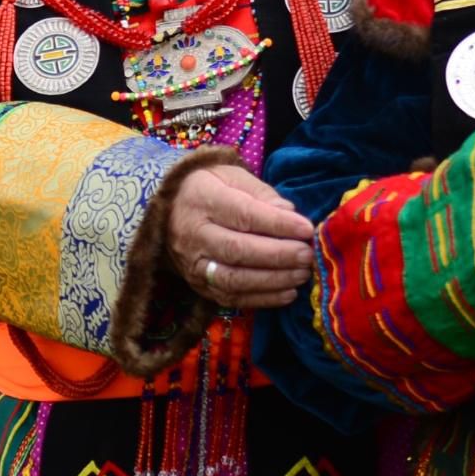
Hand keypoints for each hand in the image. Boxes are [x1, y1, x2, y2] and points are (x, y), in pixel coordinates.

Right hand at [168, 160, 317, 308]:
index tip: (306, 229)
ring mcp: (193, 263)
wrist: (167, 211)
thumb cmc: (206, 188)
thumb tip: (291, 214)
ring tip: (301, 275)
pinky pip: (230, 298)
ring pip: (234, 279)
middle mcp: (194, 234)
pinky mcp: (197, 285)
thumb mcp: (231, 176)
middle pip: (238, 250)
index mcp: (203, 199)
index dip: (278, 224)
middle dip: (278, 255)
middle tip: (307, 255)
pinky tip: (287, 293)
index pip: (243, 215)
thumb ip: (262, 194)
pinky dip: (262, 299)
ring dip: (273, 280)